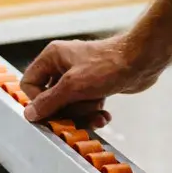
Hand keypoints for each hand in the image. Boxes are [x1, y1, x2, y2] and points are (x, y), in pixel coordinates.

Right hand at [21, 29, 156, 125]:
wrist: (142, 62)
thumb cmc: (107, 67)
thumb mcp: (73, 87)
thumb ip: (49, 102)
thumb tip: (29, 114)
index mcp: (52, 57)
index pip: (30, 84)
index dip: (39, 101)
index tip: (53, 112)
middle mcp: (62, 65)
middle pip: (50, 99)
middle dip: (67, 110)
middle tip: (81, 112)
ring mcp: (79, 76)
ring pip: (69, 106)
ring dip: (83, 114)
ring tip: (97, 110)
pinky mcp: (94, 86)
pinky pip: (85, 106)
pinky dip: (94, 113)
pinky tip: (104, 115)